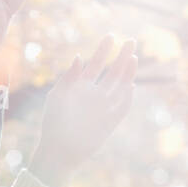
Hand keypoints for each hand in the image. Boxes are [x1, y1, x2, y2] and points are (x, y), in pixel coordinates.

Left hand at [29, 37, 137, 186]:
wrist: (58, 150)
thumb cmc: (53, 123)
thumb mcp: (57, 96)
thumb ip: (69, 77)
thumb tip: (79, 57)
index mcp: (81, 86)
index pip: (96, 64)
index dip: (103, 50)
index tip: (111, 36)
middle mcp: (95, 95)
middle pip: (112, 72)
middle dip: (122, 56)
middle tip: (131, 40)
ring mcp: (104, 108)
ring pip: (120, 87)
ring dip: (128, 73)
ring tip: (134, 57)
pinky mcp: (110, 123)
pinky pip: (122, 108)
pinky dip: (126, 98)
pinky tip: (129, 86)